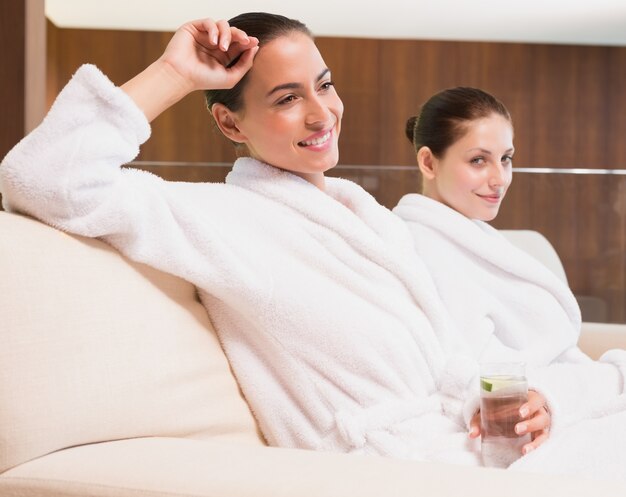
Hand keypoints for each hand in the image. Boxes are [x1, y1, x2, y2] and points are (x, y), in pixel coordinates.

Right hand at [122, 18, 258, 121]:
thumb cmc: (203, 80)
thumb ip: (244, 64)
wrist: (181, 76)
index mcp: (223, 55)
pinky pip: (209, 22)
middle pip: (233, 32)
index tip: (254, 43)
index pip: (239, 44)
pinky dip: (214, 30)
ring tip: (223, 47)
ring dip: (227, 34)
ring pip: (222, 25)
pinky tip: (213, 42)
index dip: (248, 42)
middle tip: (245, 41)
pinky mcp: (194, 28)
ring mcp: (204, 35)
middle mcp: (214, 44)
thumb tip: (254, 48)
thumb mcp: (231, 77)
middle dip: (240, 35)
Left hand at [469, 390, 550, 454]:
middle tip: (517, 429)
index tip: (520, 412)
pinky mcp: (540, 434)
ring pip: (544, 430)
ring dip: (535, 440)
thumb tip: (472, 434)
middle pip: (542, 416)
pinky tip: (526, 452)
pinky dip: (537, 446)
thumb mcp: (490, 409)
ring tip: (524, 449)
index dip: (530, 405)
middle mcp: (538, 410)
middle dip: (531, 423)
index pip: (536, 399)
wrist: (509, 412)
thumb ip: (479, 420)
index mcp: (529, 398)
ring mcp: (540, 423)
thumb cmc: (501, 407)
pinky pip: (543, 440)